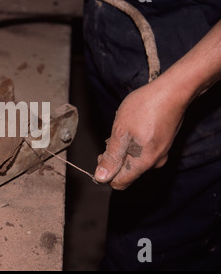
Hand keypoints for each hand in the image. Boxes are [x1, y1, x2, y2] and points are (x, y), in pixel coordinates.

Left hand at [94, 21, 220, 189]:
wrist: (173, 90)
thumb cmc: (146, 107)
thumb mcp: (121, 132)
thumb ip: (111, 157)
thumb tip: (101, 178)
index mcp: (143, 162)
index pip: (120, 183)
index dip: (105, 173)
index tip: (101, 155)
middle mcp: (154, 162)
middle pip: (127, 172)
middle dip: (114, 159)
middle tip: (110, 139)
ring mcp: (161, 153)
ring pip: (134, 160)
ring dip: (123, 150)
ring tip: (122, 130)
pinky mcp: (163, 143)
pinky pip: (143, 151)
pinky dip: (133, 143)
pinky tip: (131, 128)